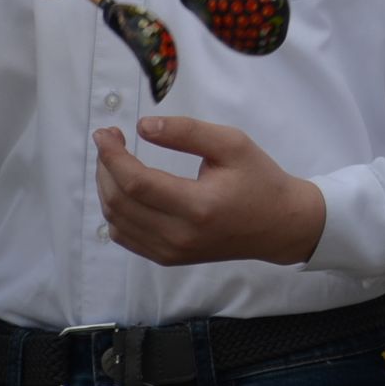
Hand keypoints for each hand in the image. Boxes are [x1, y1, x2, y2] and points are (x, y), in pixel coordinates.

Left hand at [95, 116, 324, 265]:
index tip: (105, 133)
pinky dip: (116, 210)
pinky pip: (125, 236)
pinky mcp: (167, 258)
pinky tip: (125, 188)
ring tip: (115, 161)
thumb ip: (188, 132)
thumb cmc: (260, 179)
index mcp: (199, 206)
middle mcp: (180, 235)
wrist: (279, 225)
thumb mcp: (233, 144)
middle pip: (120, 202)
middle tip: (109, 140)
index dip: (113, 156)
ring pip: (116, 221)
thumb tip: (142, 127)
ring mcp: (171, 251)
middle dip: (105, 167)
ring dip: (107, 188)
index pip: (137, 183)